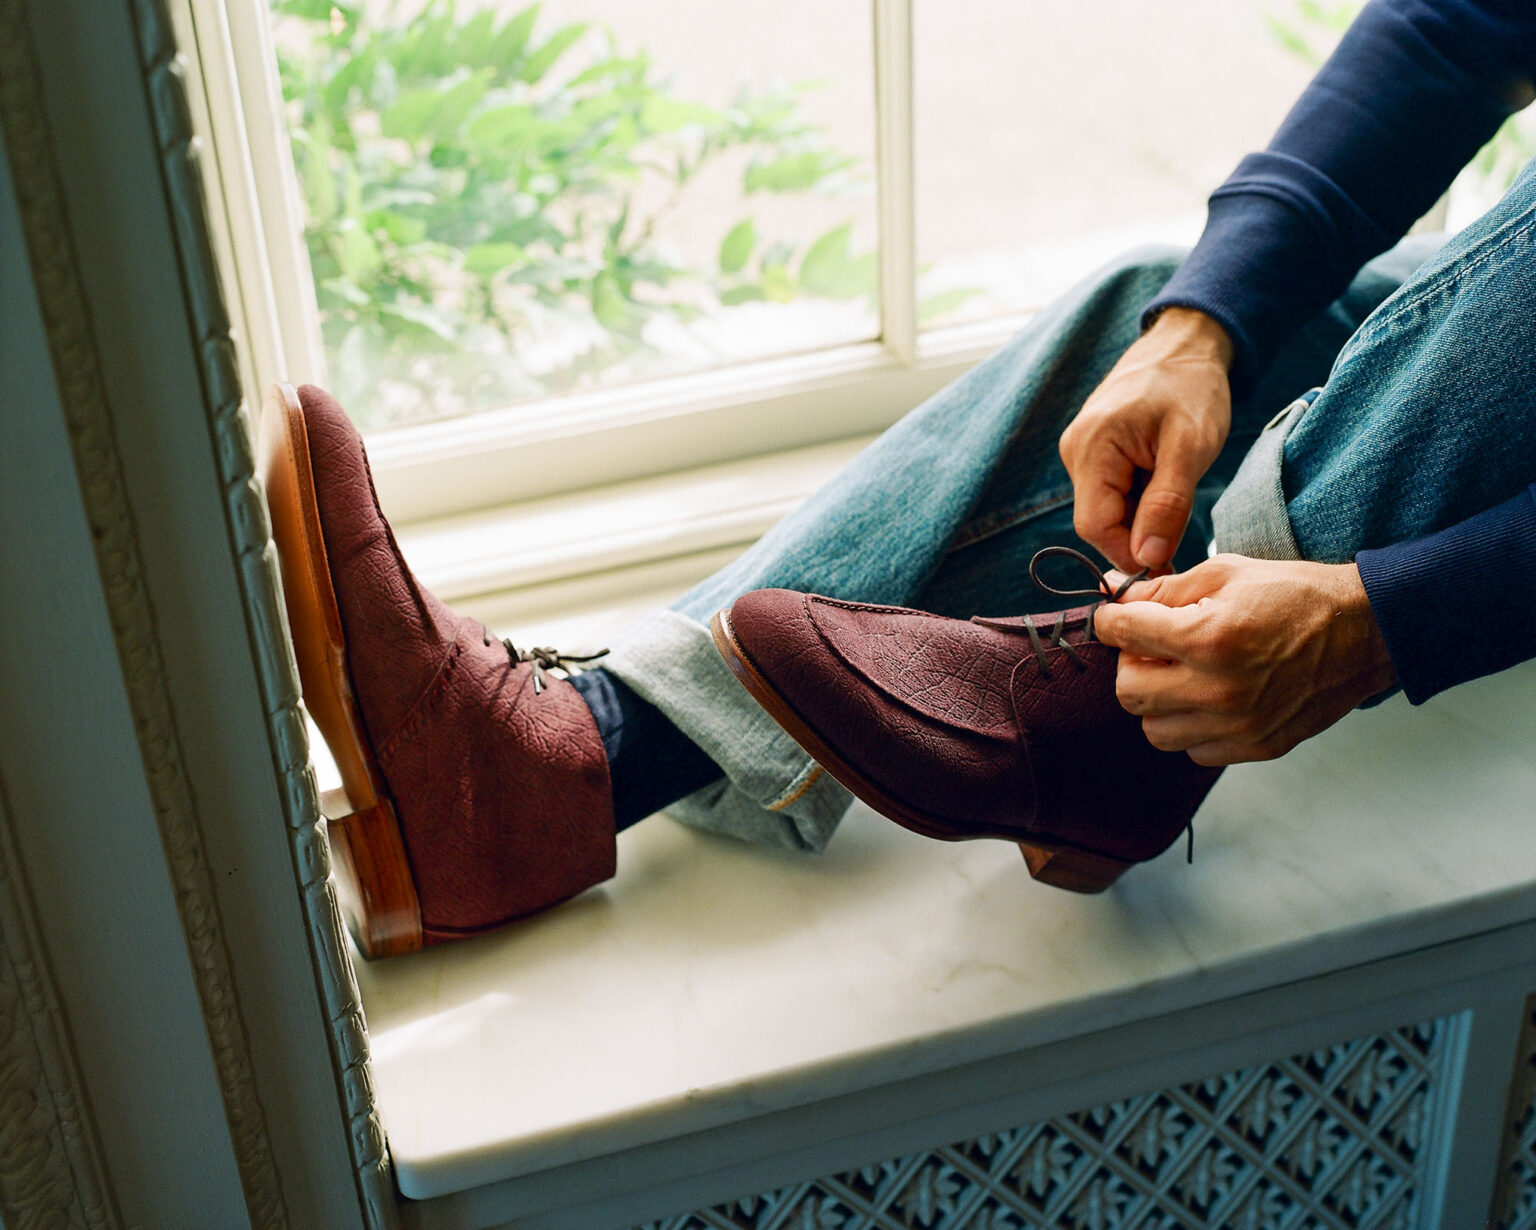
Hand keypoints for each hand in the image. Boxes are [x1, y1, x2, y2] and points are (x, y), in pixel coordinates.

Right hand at [1060, 307, 1233, 571]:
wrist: (1185, 345)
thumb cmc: (1192, 388)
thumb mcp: (1190, 447)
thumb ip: (1167, 506)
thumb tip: (1146, 558)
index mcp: (1092, 447)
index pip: (1096, 526)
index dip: (1130, 551)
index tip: (1170, 559)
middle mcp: (1074, 452)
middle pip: (1098, 521)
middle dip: (1138, 532)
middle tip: (1182, 521)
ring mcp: (1080, 452)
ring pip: (1106, 509)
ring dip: (1141, 515)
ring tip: (1174, 486)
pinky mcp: (1092, 452)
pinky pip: (1109, 492)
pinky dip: (1138, 499)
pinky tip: (1161, 478)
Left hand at [1093, 555, 1397, 765]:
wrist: (1366, 630)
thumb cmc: (1295, 595)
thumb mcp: (1226, 573)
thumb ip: (1163, 589)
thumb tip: (1114, 596)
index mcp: (1210, 639)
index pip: (1124, 635)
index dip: (1110, 621)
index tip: (1114, 618)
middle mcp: (1220, 690)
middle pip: (1129, 692)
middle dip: (1131, 664)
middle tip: (1152, 646)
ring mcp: (1238, 726)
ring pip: (1154, 729)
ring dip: (1158, 700)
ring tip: (1182, 673)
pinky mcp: (1256, 747)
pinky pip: (1192, 750)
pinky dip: (1190, 726)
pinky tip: (1209, 697)